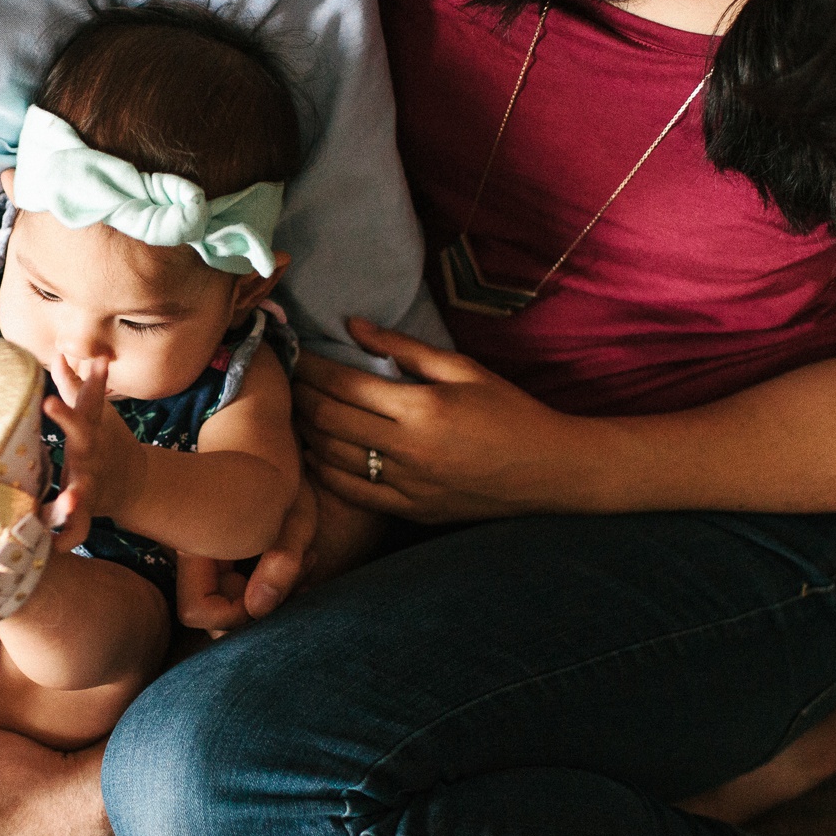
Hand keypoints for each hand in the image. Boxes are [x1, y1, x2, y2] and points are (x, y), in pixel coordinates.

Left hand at [42, 355, 142, 548]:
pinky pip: (77, 528)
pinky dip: (69, 538)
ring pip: (82, 488)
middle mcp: (91, 452)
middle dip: (67, 416)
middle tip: (49, 400)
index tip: (84, 361)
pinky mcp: (88, 510)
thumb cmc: (104, 442)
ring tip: (71, 500)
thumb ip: (74, 386)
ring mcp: (91, 481)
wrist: (131, 481)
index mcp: (89, 429)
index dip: (83, 378)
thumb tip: (61, 353)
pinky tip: (55, 551)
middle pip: (80, 433)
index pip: (82, 399)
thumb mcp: (93, 414)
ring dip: (75, 496)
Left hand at [293, 318, 605, 522]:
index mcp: (422, 407)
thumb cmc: (510, 411)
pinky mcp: (411, 510)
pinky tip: (316, 454)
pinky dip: (326, 472)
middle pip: (330, 420)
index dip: (312, 367)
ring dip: (307, 434)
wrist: (549, 470)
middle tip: (285, 380)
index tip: (295, 353)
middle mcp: (408, 449)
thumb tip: (352, 325)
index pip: (345, 383)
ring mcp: (407, 484)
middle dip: (301, 398)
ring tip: (294, 413)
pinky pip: (353, 492)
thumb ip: (404, 347)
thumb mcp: (462, 369)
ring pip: (333, 458)